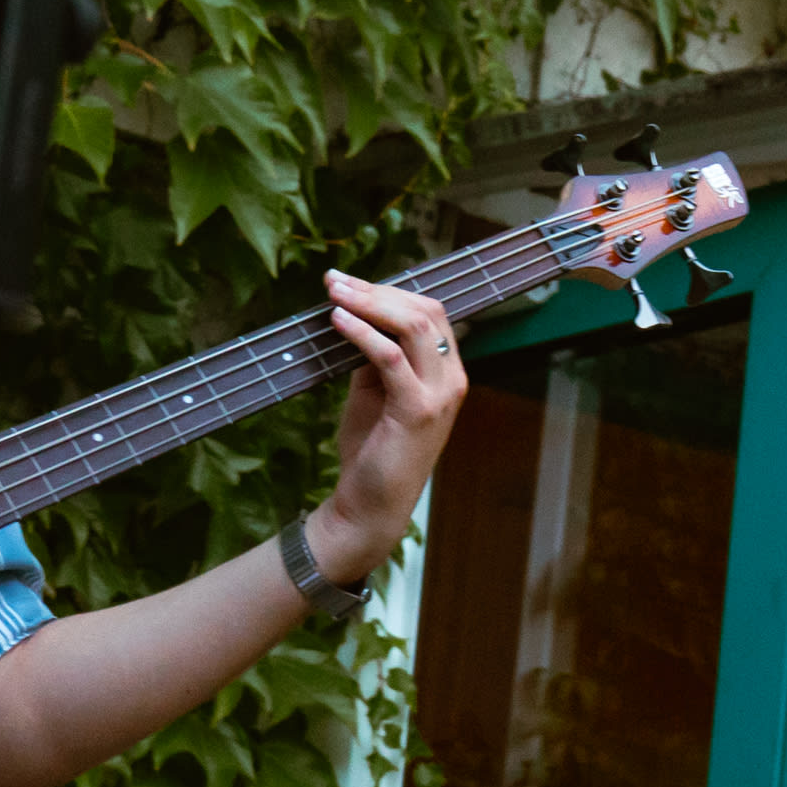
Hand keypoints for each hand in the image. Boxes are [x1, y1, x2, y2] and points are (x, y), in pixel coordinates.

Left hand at [306, 271, 464, 585]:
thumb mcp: (374, 394)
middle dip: (378, 290)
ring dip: (370, 304)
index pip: (431, 314)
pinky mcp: (417, 410)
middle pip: (426, 311)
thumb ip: (375, 359)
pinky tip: (338, 321)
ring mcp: (440, 394)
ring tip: (334, 293)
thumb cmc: (371, 451)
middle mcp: (452, 378)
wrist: (370, 506)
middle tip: (336, 280)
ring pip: (415, 326)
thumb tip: (355, 318)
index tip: (350, 282)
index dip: (391, 292)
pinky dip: (362, 334)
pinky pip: (390, 358)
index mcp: (446, 373)